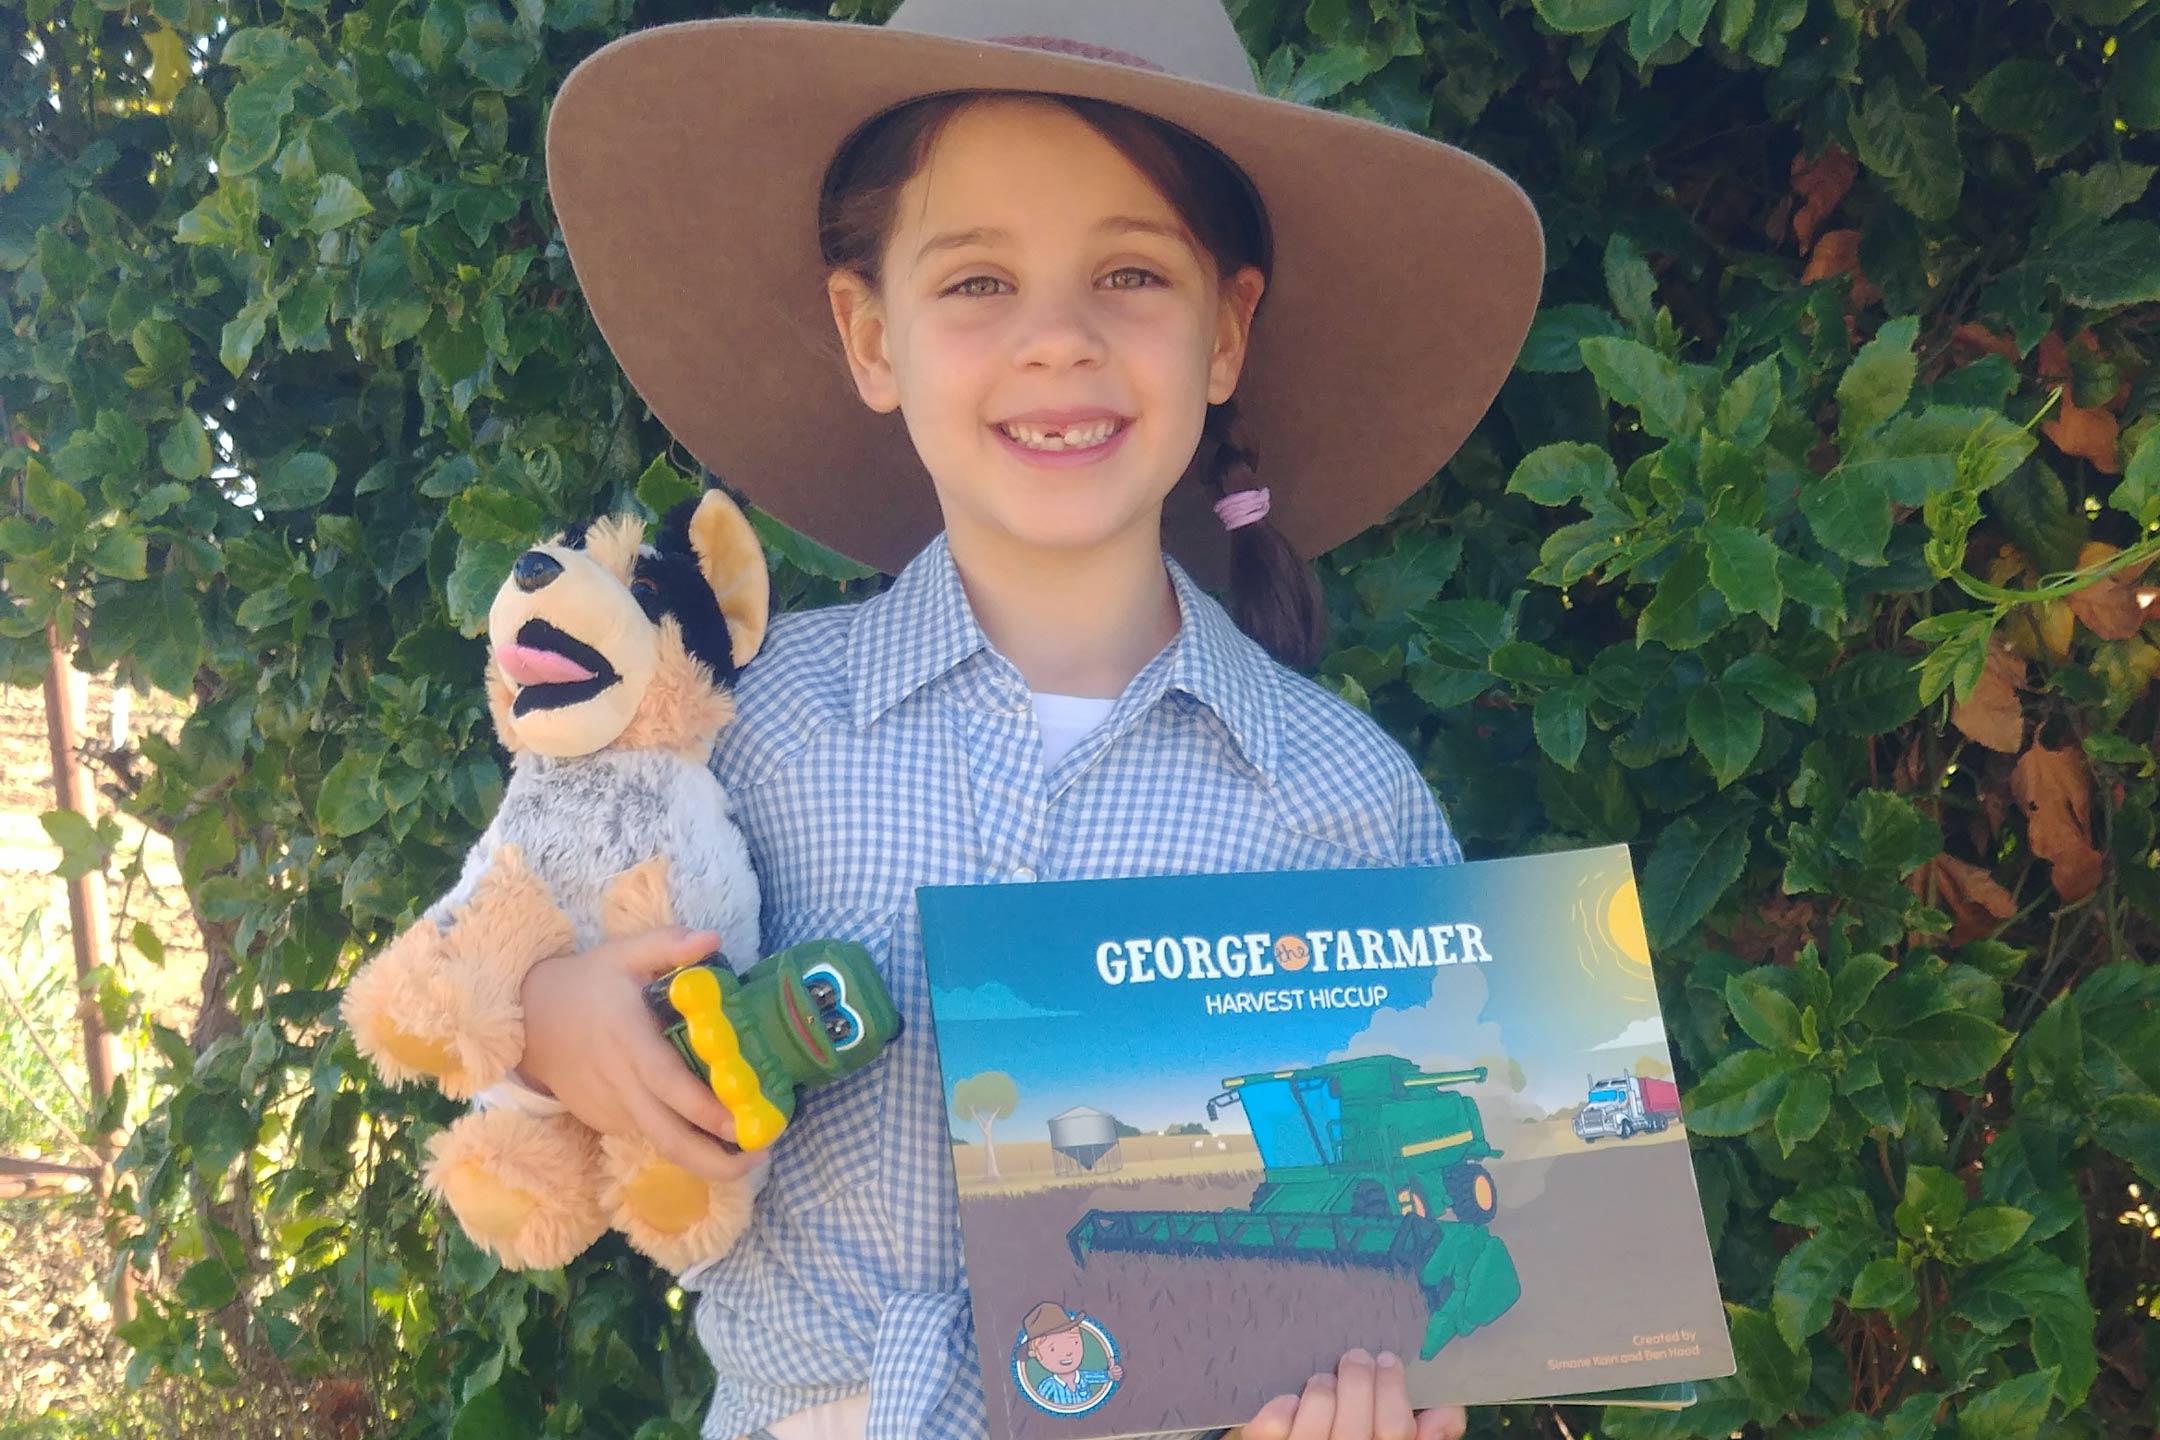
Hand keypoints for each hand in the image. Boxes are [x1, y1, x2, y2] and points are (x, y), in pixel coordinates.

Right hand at [516, 926, 765, 1183]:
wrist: (529, 1020)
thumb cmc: (588, 984)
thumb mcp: (624, 954)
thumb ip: (668, 944)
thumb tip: (713, 940)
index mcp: (629, 1040)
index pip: (668, 1083)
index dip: (705, 1108)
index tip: (743, 1123)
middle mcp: (621, 1083)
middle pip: (668, 1138)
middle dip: (715, 1161)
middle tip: (761, 1155)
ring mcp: (612, 1109)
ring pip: (660, 1145)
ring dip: (706, 1159)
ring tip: (749, 1153)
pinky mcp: (606, 1122)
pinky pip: (648, 1135)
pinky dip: (682, 1140)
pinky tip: (711, 1133)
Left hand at [1236, 1350, 1466, 1439]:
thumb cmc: (1358, 1436)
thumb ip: (1428, 1432)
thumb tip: (1447, 1410)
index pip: (1397, 1432)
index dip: (1392, 1391)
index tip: (1388, 1359)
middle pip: (1357, 1426)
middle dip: (1358, 1380)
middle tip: (1357, 1356)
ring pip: (1318, 1421)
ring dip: (1323, 1389)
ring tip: (1325, 1379)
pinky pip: (1274, 1428)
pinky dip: (1282, 1407)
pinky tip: (1290, 1401)